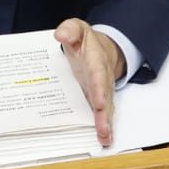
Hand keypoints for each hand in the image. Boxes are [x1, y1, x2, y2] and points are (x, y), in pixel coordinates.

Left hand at [55, 19, 124, 146]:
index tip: (99, 103)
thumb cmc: (86, 42)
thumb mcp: (76, 29)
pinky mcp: (98, 99)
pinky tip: (105, 139)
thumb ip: (70, 30)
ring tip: (106, 139)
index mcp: (96, 61)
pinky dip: (104, 126)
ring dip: (106, 124)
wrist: (103, 48)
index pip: (98, 75)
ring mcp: (101, 90)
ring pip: (106, 108)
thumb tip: (61, 34)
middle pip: (105, 97)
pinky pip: (102, 113)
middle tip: (104, 131)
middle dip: (104, 115)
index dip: (99, 89)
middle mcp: (102, 78)